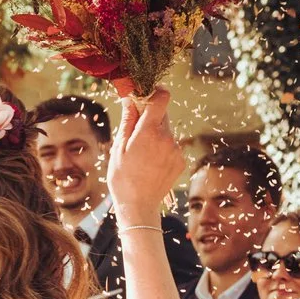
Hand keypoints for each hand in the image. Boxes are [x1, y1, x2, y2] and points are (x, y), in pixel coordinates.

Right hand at [105, 88, 183, 224]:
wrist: (139, 206)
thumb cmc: (123, 177)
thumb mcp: (118, 147)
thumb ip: (128, 120)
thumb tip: (130, 98)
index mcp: (149, 132)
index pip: (162, 98)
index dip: (154, 92)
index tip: (144, 96)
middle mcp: (167, 138)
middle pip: (163, 114)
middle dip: (150, 116)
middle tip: (135, 129)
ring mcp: (176, 150)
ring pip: (166, 130)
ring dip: (155, 134)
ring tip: (141, 155)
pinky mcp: (181, 160)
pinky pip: (171, 145)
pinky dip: (162, 148)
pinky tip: (150, 163)